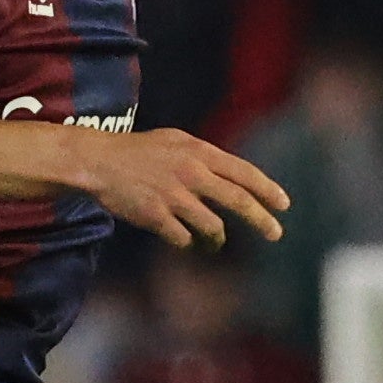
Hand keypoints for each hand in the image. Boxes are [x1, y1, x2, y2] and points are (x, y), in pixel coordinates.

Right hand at [77, 126, 288, 246]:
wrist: (98, 161)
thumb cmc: (138, 151)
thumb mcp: (176, 141)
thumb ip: (204, 157)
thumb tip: (229, 175)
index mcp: (199, 153)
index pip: (244, 173)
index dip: (268, 190)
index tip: (284, 205)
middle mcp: (192, 174)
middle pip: (238, 201)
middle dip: (262, 219)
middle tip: (276, 233)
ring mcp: (174, 196)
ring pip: (213, 227)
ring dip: (217, 238)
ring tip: (214, 241)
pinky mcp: (156, 216)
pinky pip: (184, 239)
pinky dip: (187, 241)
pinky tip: (181, 236)